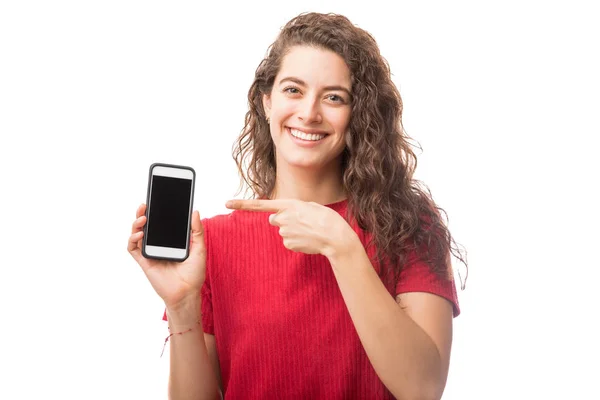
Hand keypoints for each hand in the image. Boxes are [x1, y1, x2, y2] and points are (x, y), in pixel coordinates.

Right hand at [127, 204, 206, 309]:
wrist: (187, 293)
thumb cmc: (194, 273)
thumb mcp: (199, 248)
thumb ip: (197, 230)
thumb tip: (195, 211)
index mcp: (171, 240)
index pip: (162, 222)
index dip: (157, 211)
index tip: (158, 199)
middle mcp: (159, 244)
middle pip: (147, 225)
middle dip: (143, 213)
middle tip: (145, 204)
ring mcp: (150, 252)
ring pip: (137, 234)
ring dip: (136, 224)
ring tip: (143, 217)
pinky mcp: (144, 262)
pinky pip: (133, 248)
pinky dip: (133, 239)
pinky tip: (140, 234)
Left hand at [225, 199, 358, 257]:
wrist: (336, 237)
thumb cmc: (326, 219)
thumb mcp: (309, 206)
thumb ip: (291, 210)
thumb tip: (276, 220)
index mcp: (288, 205)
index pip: (260, 205)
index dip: (242, 204)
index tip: (226, 203)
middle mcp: (283, 218)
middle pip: (275, 219)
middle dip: (285, 220)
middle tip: (302, 222)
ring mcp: (285, 233)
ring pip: (283, 231)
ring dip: (294, 231)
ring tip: (309, 231)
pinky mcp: (289, 244)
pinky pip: (289, 242)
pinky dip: (297, 241)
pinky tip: (308, 240)